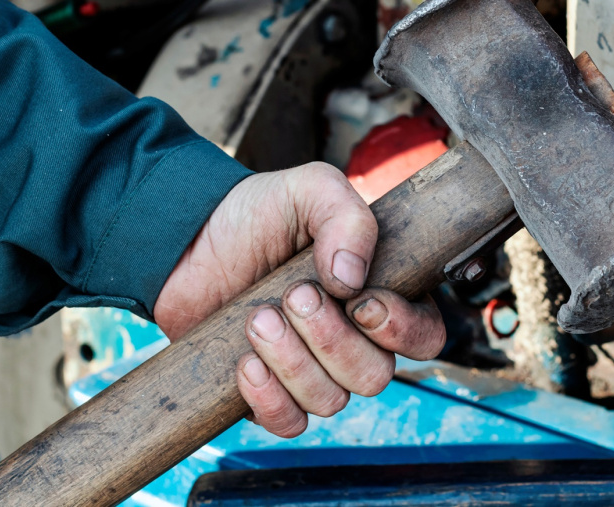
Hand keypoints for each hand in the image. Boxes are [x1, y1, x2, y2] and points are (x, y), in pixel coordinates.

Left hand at [154, 162, 445, 436]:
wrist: (189, 238)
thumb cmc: (258, 213)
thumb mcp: (310, 190)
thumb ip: (347, 217)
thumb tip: (352, 277)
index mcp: (380, 293)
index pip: (424, 335)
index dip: (400, 329)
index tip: (358, 300)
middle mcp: (353, 339)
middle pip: (375, 375)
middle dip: (331, 339)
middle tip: (294, 295)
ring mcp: (312, 369)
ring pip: (331, 401)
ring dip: (293, 362)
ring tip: (258, 317)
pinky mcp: (269, 393)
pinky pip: (289, 423)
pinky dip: (269, 398)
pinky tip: (245, 361)